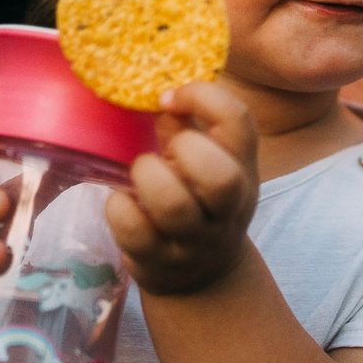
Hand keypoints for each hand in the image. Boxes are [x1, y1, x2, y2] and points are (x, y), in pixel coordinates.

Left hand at [106, 81, 258, 295]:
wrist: (205, 275)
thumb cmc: (199, 201)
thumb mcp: (210, 162)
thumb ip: (186, 126)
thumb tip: (153, 87)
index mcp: (242, 168)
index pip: (238, 121)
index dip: (201, 97)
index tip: (169, 99)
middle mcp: (228, 207)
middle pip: (220, 177)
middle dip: (184, 151)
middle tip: (165, 150)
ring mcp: (196, 240)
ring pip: (174, 207)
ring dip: (147, 179)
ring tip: (140, 175)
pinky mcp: (161, 263)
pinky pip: (135, 233)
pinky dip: (120, 210)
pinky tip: (121, 203)